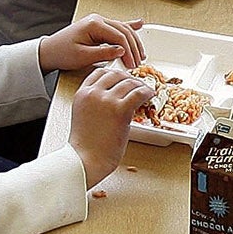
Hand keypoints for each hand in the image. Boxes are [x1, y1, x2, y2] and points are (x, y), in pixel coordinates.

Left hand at [41, 13, 143, 73]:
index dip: (129, 51)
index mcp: (93, 24)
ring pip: (123, 29)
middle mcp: (97, 20)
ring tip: (140, 54)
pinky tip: (139, 24)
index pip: (119, 36)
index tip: (132, 64)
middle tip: (138, 62)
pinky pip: (117, 28)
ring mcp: (98, 23)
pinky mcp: (98, 28)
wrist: (49, 52)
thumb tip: (121, 51)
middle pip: (124, 31)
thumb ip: (103, 53)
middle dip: (134, 48)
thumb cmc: (62, 53)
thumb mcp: (83, 56)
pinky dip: (129, 27)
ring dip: (133, 42)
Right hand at [69, 62, 154, 187]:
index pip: (99, 73)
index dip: (114, 74)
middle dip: (128, 78)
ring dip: (140, 85)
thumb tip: (112, 100)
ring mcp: (107, 100)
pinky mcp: (120, 110)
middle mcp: (93, 93)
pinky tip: (150, 95)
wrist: (84, 160)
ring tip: (146, 91)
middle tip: (137, 84)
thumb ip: (94, 104)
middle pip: (115, 75)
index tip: (123, 79)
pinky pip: (138, 94)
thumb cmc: (85, 146)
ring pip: (129, 83)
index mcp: (82, 94)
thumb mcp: (83, 116)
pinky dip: (147, 92)